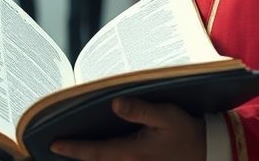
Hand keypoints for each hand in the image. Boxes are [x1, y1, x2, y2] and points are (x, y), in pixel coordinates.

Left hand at [51, 98, 204, 160]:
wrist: (206, 151)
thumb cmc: (185, 132)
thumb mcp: (165, 116)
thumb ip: (140, 111)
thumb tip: (115, 104)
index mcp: (132, 152)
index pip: (95, 152)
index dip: (73, 149)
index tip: (53, 144)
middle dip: (75, 155)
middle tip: (52, 146)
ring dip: (88, 157)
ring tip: (68, 147)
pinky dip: (101, 157)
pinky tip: (93, 150)